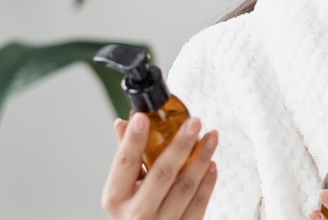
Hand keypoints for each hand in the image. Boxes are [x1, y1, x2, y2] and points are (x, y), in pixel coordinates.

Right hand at [102, 113, 218, 219]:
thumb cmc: (134, 210)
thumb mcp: (123, 189)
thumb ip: (126, 156)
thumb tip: (124, 123)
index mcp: (116, 198)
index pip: (125, 162)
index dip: (133, 139)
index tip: (143, 117)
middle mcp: (137, 213)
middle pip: (162, 173)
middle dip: (181, 144)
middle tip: (194, 122)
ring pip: (186, 186)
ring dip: (202, 158)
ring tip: (211, 137)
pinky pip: (199, 203)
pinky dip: (208, 182)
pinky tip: (212, 164)